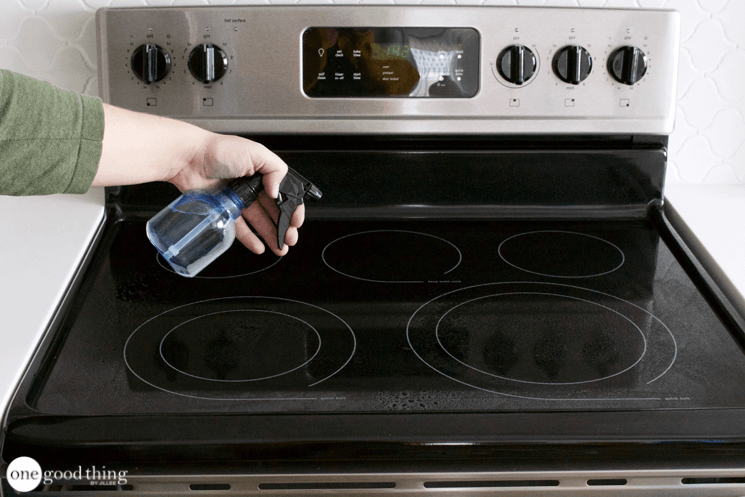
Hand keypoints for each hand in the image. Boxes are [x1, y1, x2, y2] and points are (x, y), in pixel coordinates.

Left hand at [93, 104, 302, 255]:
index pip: (284, 194)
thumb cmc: (218, 150)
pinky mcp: (224, 209)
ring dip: (271, 235)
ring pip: (259, 222)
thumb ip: (275, 170)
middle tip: (290, 239)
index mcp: (263, 172)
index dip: (292, 209)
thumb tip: (278, 191)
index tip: (296, 222)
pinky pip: (240, 228)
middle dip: (284, 227)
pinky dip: (250, 239)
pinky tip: (259, 246)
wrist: (189, 158)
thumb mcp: (256, 153)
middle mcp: (252, 186)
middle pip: (273, 211)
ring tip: (279, 248)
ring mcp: (238, 199)